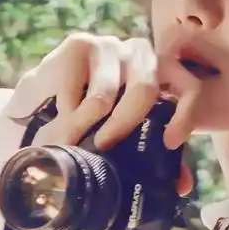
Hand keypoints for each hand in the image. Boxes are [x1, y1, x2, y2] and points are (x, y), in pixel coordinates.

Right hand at [4, 32, 199, 194]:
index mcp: (162, 76)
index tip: (169, 143)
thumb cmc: (92, 122)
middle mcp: (141, 56)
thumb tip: (182, 186)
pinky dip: (65, 112)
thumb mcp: (123, 137)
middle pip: (144, 89)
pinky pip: (75, 90)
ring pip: (105, 95)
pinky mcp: (79, 44)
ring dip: (83, 126)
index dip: (184, 114)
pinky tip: (56, 116)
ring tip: (69, 142)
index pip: (187, 87)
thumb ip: (154, 155)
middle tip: (103, 147)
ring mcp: (112, 46)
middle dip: (122, 125)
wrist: (41, 102)